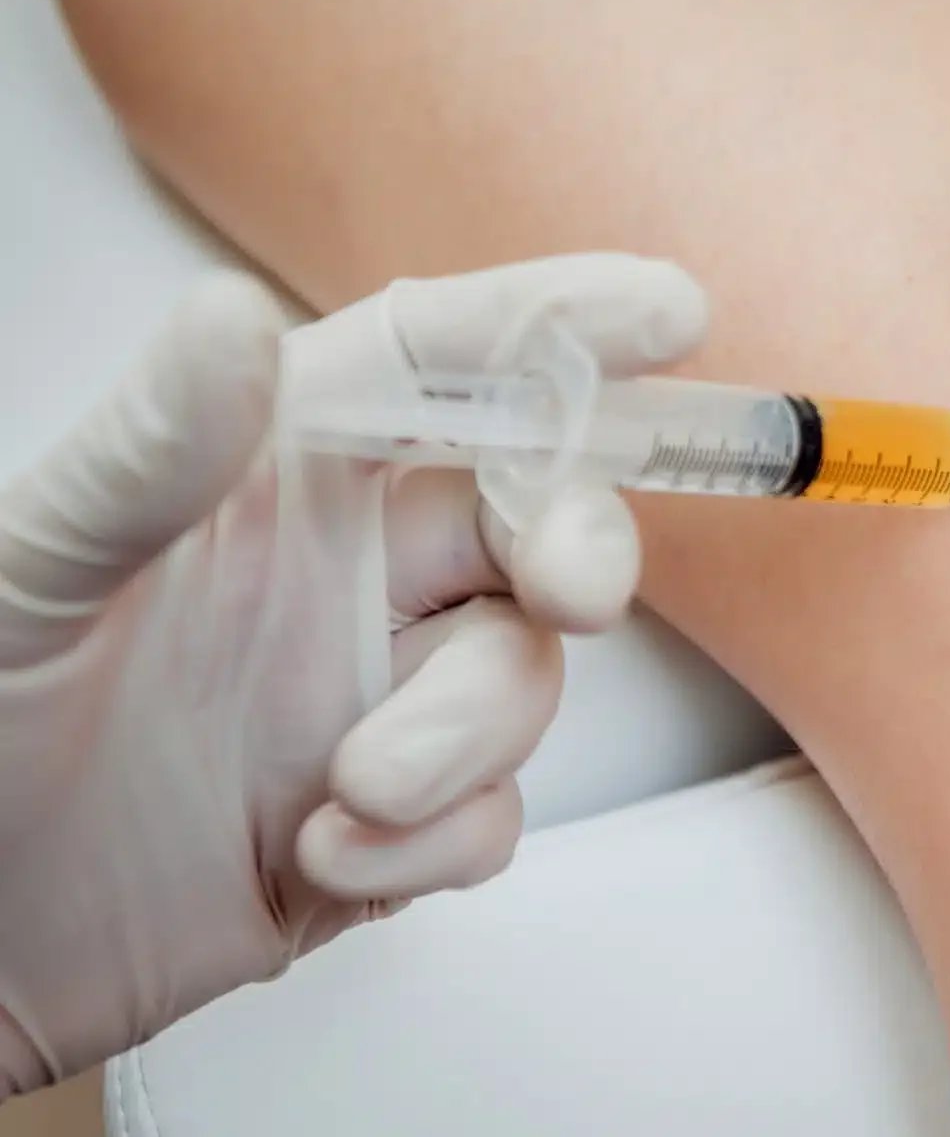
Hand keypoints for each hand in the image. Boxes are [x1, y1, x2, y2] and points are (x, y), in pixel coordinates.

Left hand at [0, 253, 703, 1091]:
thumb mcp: (32, 576)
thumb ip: (148, 456)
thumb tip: (236, 320)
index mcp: (268, 480)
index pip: (438, 367)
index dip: (556, 327)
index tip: (665, 314)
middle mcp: (339, 575)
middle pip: (530, 518)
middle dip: (580, 545)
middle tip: (575, 590)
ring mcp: (369, 697)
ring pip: (522, 678)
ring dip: (468, 738)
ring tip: (353, 788)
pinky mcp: (383, 821)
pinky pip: (489, 814)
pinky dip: (437, 841)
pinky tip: (327, 858)